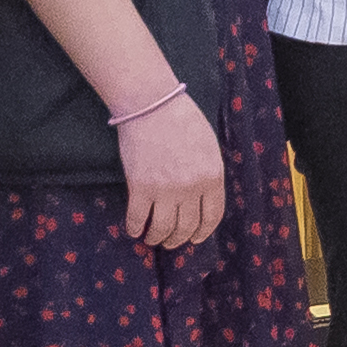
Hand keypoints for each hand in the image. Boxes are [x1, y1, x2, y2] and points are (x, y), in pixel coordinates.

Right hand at [114, 96, 224, 248]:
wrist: (152, 104)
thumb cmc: (183, 119)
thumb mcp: (209, 147)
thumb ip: (209, 172)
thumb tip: (204, 196)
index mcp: (213, 176)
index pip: (212, 216)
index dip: (203, 232)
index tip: (196, 238)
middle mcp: (191, 188)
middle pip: (187, 226)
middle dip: (179, 239)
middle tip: (171, 242)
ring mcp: (165, 190)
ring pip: (163, 228)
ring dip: (157, 238)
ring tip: (153, 238)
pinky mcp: (140, 187)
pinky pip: (137, 218)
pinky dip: (135, 228)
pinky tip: (134, 230)